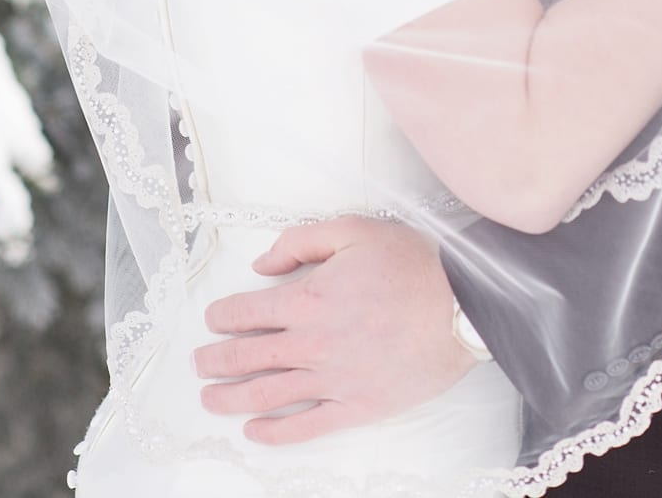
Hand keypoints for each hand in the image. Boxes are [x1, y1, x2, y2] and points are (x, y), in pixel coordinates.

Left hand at [192, 216, 476, 443]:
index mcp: (308, 299)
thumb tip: (261, 264)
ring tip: (209, 400)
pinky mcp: (359, 406)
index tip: (210, 321)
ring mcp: (335, 380)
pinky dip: (277, 432)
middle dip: (215, 361)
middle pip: (249, 356)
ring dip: (232, 398)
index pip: (247, 312)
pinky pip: (309, 425)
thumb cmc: (412, 265)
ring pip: (269, 394)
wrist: (465, 307)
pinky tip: (255, 432)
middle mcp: (313, 344)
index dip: (221, 317)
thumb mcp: (351, 230)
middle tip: (197, 365)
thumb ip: (298, 242)